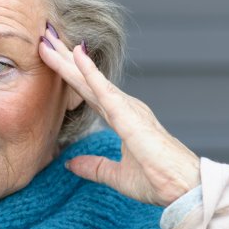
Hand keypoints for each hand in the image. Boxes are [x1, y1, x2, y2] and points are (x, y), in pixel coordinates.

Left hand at [39, 28, 199, 206]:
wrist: (184, 189)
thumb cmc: (159, 180)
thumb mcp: (117, 175)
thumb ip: (94, 166)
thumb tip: (70, 164)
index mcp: (123, 118)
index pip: (89, 92)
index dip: (70, 75)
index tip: (51, 58)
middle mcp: (125, 107)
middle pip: (86, 80)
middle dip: (64, 60)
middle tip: (44, 39)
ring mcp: (129, 108)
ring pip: (90, 79)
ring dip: (68, 60)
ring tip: (48, 40)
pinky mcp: (130, 116)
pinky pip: (105, 90)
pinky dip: (90, 72)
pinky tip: (77, 55)